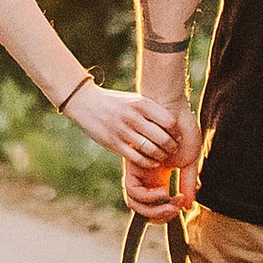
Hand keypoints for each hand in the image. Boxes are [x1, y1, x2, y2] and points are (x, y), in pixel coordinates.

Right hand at [63, 84, 182, 167]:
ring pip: (150, 149)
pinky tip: (152, 162)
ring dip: (160, 156)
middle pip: (161, 137)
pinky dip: (148, 163)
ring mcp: (122, 130)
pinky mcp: (113, 143)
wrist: (85, 102)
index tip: (177, 137)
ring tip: (163, 157)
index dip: (176, 132)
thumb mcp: (133, 100)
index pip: (168, 121)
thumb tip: (173, 125)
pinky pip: (137, 158)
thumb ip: (151, 110)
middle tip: (173, 150)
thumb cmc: (115, 102)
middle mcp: (132, 116)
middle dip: (171, 147)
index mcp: (140, 104)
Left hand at [121, 99, 200, 214]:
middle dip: (160, 214)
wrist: (171, 110)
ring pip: (136, 202)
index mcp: (161, 176)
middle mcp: (148, 176)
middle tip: (176, 210)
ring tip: (172, 200)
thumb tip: (188, 206)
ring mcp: (139, 170)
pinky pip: (132, 190)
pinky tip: (164, 190)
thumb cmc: (183, 132)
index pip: (156, 205)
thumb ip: (187, 183)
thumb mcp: (189, 161)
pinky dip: (148, 195)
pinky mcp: (131, 164)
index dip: (164, 214)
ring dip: (155, 207)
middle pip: (143, 209)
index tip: (179, 209)